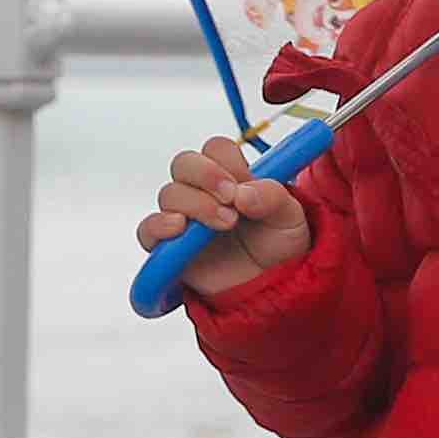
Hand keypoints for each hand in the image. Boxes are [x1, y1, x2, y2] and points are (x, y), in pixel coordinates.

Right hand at [135, 135, 310, 302]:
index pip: (216, 149)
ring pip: (170, 194)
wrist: (271, 287)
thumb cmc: (278, 245)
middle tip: (231, 198)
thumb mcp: (290, 218)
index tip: (242, 182)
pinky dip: (158, 226)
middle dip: (206, 175)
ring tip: (226, 224)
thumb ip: (274, 198)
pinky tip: (179, 228)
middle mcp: (203, 192)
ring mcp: (184, 217)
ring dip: (196, 204)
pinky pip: (148, 230)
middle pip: (185, 163)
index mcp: (231, 176)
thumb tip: (244, 193)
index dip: (226, 161)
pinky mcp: (169, 247)